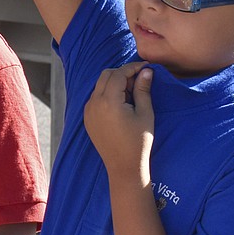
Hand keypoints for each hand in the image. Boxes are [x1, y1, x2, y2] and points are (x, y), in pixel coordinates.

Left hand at [84, 62, 154, 184]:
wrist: (124, 167)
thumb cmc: (138, 142)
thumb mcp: (145, 114)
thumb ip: (143, 89)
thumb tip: (146, 71)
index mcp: (109, 101)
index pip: (118, 73)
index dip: (133, 67)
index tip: (146, 67)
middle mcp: (94, 103)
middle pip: (106, 75)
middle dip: (122, 73)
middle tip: (139, 81)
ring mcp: (88, 111)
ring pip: (99, 85)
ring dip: (114, 82)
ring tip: (132, 94)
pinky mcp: (87, 118)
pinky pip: (95, 97)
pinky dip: (107, 93)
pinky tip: (121, 104)